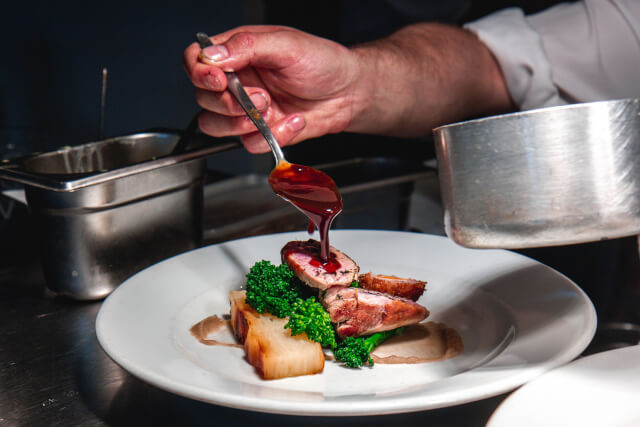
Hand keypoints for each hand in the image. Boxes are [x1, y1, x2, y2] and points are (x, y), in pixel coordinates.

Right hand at [183, 26, 362, 152]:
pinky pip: (248, 143)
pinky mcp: (261, 131)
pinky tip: (293, 120)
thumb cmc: (323, 62)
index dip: (199, 73)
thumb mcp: (287, 45)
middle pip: (202, 98)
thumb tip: (213, 56)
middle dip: (228, 103)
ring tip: (272, 109)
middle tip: (260, 96)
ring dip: (242, 123)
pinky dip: (272, 135)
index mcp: (237, 53)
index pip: (195, 60)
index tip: (219, 81)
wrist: (350, 93)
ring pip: (216, 125)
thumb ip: (247, 46)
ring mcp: (247, 108)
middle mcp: (237, 81)